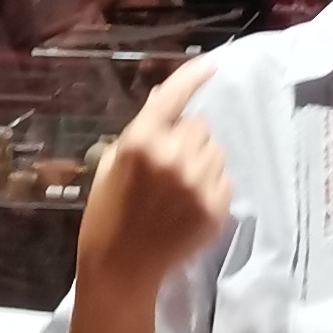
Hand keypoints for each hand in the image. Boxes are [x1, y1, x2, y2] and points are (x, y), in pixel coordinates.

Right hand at [76, 55, 232, 307]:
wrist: (121, 268)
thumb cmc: (107, 213)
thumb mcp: (113, 163)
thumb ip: (142, 128)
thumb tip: (166, 95)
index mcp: (141, 141)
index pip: (174, 97)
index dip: (193, 76)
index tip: (211, 64)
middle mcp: (174, 157)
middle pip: (200, 126)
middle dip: (186, 138)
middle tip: (168, 164)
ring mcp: (198, 184)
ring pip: (216, 152)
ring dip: (201, 161)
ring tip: (178, 187)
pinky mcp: (215, 208)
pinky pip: (224, 180)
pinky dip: (210, 186)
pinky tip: (187, 205)